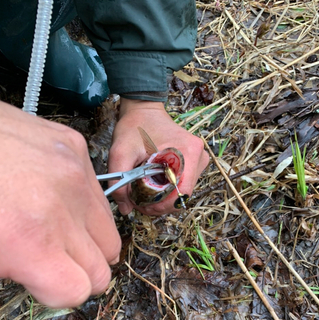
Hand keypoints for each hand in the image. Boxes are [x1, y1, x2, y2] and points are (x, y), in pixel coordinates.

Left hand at [0, 95, 120, 307]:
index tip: (47, 283)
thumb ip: (26, 272)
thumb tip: (55, 274)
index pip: (78, 291)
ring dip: (87, 239)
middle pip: (101, 268)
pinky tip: (53, 193)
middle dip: (78, 270)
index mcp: (31, 244)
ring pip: (109, 234)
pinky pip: (97, 195)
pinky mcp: (75, 147)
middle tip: (53, 258)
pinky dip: (81, 202)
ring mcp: (74, 174)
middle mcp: (62, 209)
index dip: (60, 292)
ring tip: (56, 226)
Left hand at [108, 99, 208, 215]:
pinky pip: (182, 186)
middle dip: (161, 204)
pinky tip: (152, 185)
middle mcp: (199, 156)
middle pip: (183, 195)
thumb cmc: (134, 127)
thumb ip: (119, 181)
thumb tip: (125, 209)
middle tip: (139, 201)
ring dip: (164, 198)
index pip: (182, 193)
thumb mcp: (120, 153)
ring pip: (183, 193)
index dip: (162, 205)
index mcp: (188, 152)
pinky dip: (167, 191)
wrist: (143, 110)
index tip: (143, 205)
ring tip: (144, 192)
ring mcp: (199, 159)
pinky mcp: (194, 162)